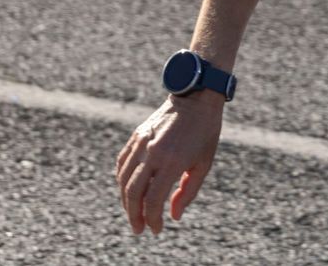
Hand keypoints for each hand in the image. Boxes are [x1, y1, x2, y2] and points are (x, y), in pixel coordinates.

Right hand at [115, 94, 223, 234]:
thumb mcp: (203, 163)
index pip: (154, 200)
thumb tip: (173, 215)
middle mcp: (153, 153)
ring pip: (123, 180)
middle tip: (139, 228)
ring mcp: (142, 143)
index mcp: (172, 161)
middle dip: (134, 215)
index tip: (156, 229)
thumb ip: (188, 191)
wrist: (196, 98)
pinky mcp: (136, 136)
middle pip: (133, 193)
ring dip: (125, 201)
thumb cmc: (205, 132)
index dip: (153, 218)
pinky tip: (128, 190)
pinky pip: (122, 163)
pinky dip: (122, 180)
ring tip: (133, 213)